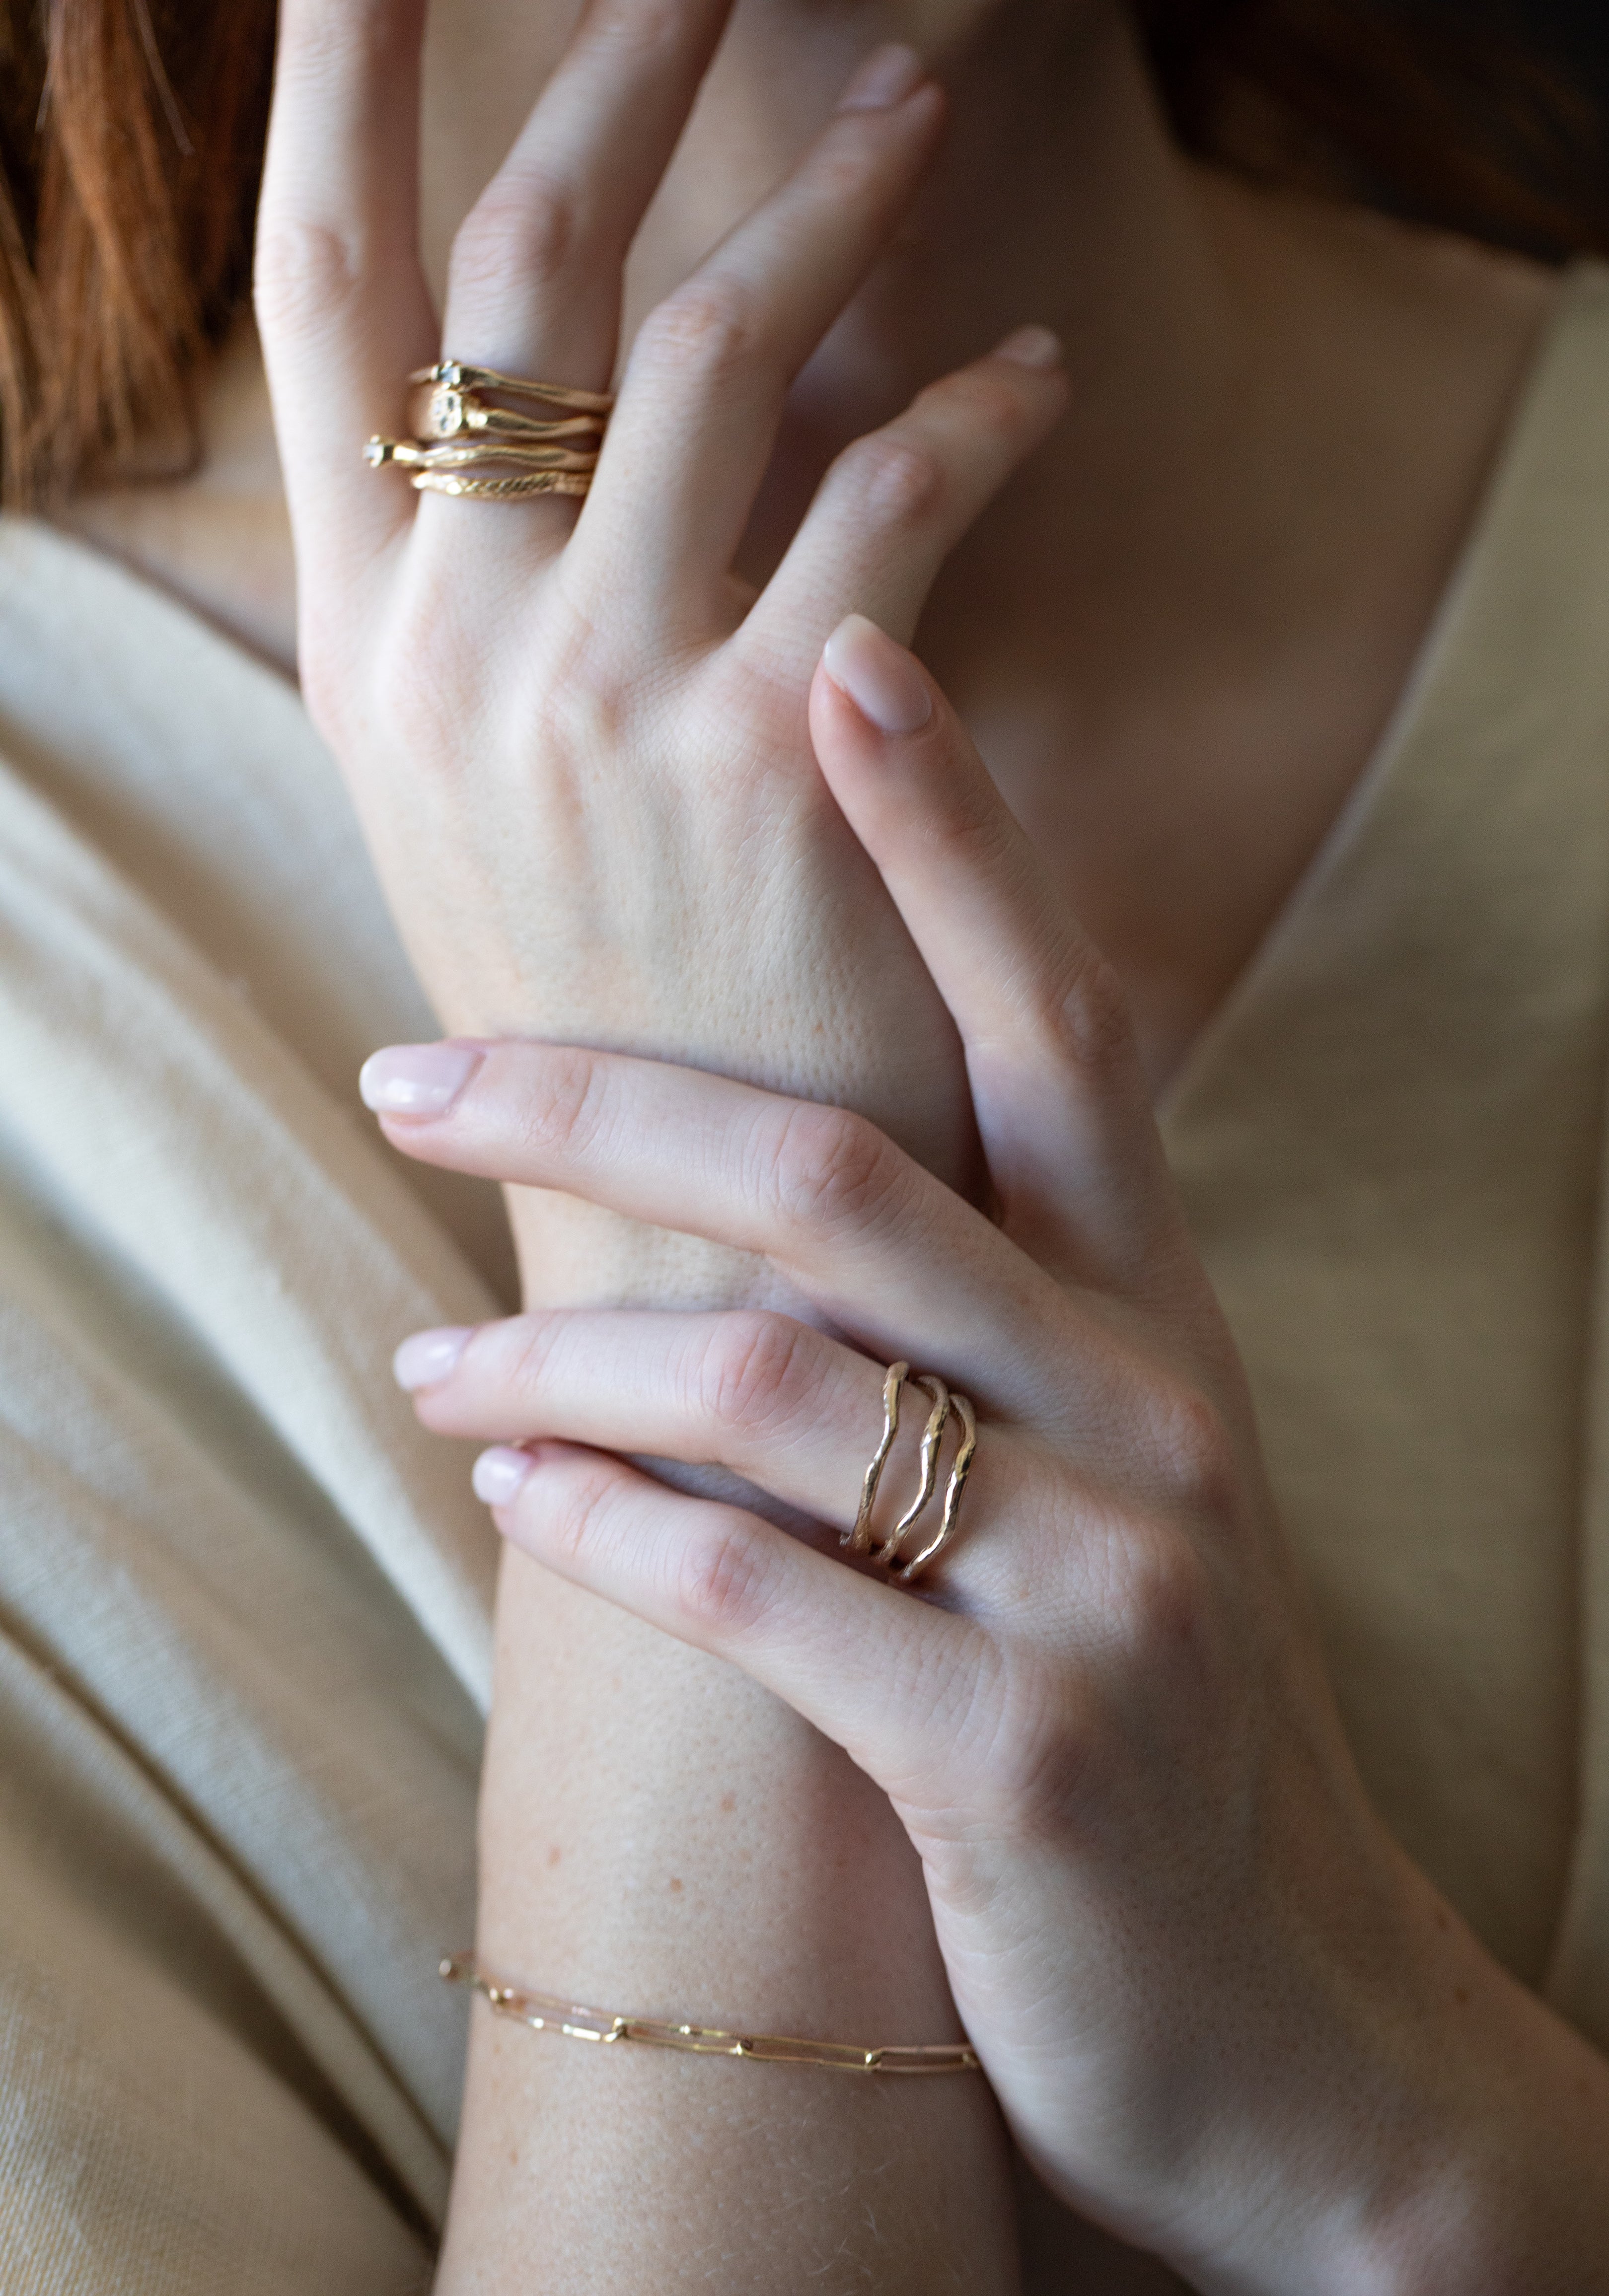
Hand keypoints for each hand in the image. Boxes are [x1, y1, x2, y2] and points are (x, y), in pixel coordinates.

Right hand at [254, 0, 1068, 1251]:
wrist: (678, 1233)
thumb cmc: (611, 1009)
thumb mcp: (484, 804)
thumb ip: (502, 604)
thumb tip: (586, 407)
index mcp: (366, 646)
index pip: (318, 296)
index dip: (336, 79)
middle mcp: (455, 644)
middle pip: (520, 255)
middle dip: (619, 67)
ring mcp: (600, 693)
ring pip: (716, 333)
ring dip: (833, 194)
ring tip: (917, 114)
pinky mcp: (770, 749)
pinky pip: (893, 490)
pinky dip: (979, 411)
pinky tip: (1031, 384)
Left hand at [369, 622, 1608, 2295]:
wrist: (1279, 2006)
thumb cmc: (1143, 1703)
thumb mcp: (1109, 1477)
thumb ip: (991, 1317)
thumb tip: (778, 1164)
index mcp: (1161, 1314)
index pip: (1064, 1022)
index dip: (958, 836)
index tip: (847, 666)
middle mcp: (1149, 1408)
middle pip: (840, 1172)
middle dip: (596, 1102)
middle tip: (411, 1079)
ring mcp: (1100, 1585)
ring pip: (768, 1385)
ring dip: (553, 1363)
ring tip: (430, 1371)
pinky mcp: (1018, 1760)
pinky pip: (753, 1590)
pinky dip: (601, 1531)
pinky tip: (509, 1503)